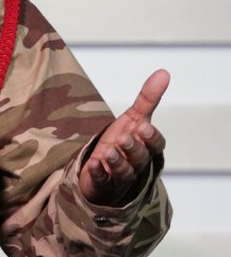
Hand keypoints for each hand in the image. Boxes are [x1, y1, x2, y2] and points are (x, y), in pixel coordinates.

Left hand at [79, 69, 168, 205]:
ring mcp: (119, 176)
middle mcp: (135, 163)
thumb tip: (164, 72)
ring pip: (123, 172)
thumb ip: (147, 99)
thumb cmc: (121, 142)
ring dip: (117, 161)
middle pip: (140, 158)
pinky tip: (93, 164)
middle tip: (124, 138)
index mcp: (145, 148)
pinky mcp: (102, 184)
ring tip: (108, 151)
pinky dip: (99, 172)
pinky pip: (102, 181)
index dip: (151, 138)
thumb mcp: (133, 119)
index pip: (156, 145)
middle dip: (133, 148)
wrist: (101, 168)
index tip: (143, 126)